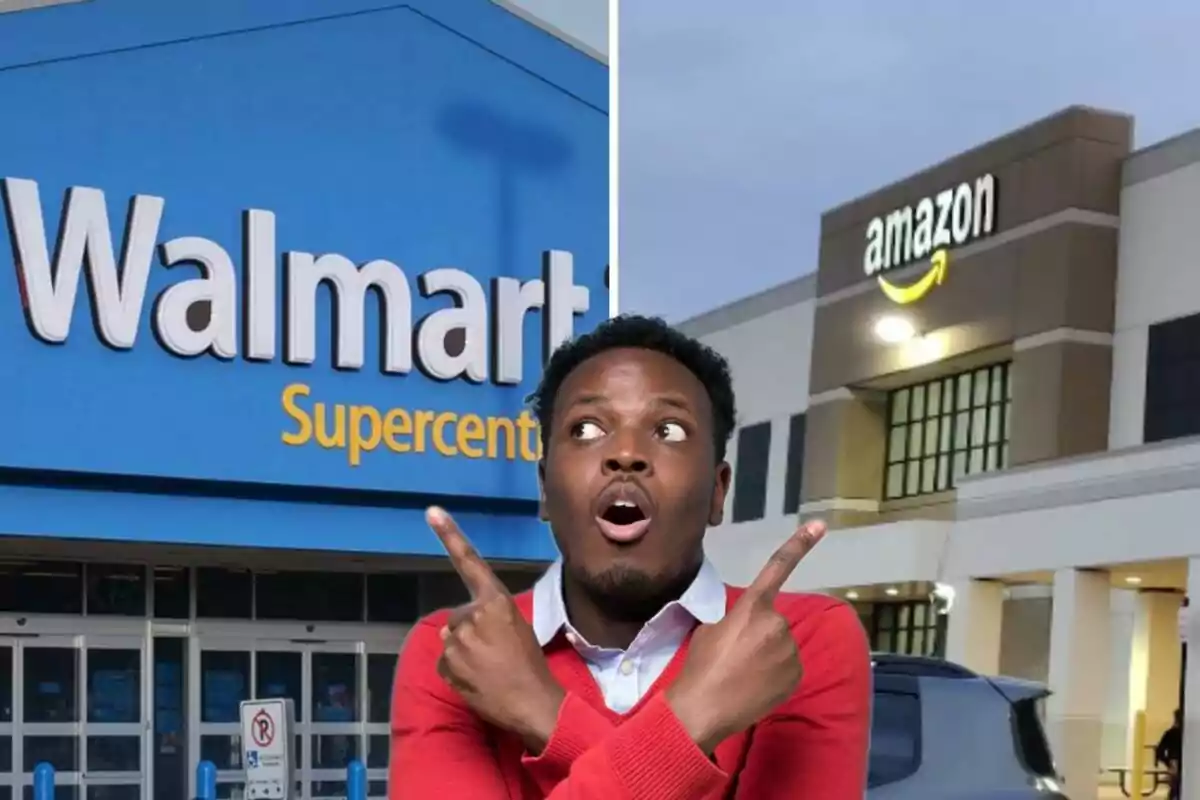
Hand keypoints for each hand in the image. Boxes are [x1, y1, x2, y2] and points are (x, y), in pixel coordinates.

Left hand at [427, 506, 565, 752]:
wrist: (533, 703)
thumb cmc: (531, 665)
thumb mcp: (518, 629)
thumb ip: (487, 619)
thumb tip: (453, 628)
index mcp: (496, 601)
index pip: (470, 563)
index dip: (450, 536)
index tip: (432, 511)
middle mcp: (473, 615)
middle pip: (460, 617)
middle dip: (470, 632)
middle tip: (495, 653)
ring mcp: (457, 640)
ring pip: (451, 641)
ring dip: (463, 653)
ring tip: (489, 669)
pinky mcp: (445, 664)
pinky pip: (445, 663)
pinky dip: (456, 672)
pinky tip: (476, 681)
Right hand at [665, 520, 826, 752]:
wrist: (705, 708)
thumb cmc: (701, 665)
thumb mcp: (711, 628)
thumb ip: (735, 618)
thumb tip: (746, 625)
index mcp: (752, 607)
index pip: (777, 568)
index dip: (799, 545)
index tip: (820, 525)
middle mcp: (777, 624)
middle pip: (773, 622)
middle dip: (760, 633)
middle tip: (736, 655)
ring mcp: (790, 651)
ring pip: (782, 645)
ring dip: (769, 655)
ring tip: (744, 674)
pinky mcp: (797, 675)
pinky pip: (789, 667)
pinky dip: (776, 674)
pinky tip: (756, 686)